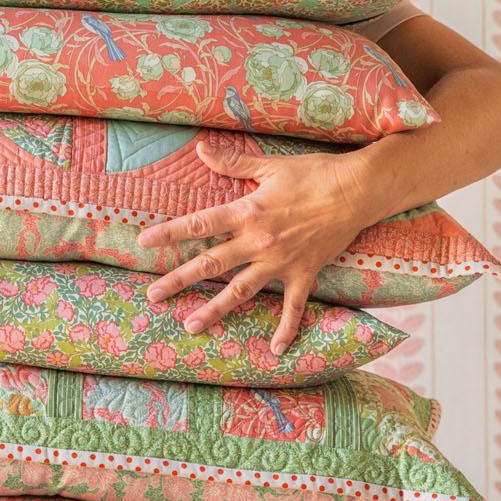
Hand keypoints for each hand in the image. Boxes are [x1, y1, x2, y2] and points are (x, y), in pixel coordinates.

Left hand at [137, 137, 379, 354]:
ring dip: (214, 310)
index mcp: (247, 212)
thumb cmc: (314, 173)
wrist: (357, 191)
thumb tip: (200, 149)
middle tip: (152, 296)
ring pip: (240, 291)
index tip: (143, 242)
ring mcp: (280, 262)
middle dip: (178, 280)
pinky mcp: (304, 273)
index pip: (200, 224)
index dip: (170, 233)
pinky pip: (292, 307)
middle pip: (210, 263)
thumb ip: (233, 162)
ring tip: (190, 327)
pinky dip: (286, 329)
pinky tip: (277, 350)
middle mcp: (258, 241)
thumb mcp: (270, 166)